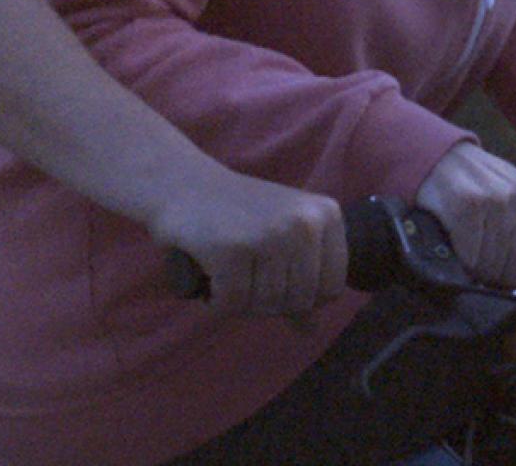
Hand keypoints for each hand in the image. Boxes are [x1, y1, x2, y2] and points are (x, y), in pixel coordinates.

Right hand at [150, 165, 347, 316]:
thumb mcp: (282, 236)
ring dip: (241, 302)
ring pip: (266, 305)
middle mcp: (306, 223)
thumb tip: (311, 330)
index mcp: (327, 215)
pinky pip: (232, 305)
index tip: (274, 279)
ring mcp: (271, 235)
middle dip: (268, 303)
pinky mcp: (233, 251)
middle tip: (244, 277)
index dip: (303, 297)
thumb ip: (301, 279)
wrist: (182, 184)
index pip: (332, 288)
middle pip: (299, 301)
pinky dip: (216, 303)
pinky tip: (210, 279)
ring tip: (227, 273)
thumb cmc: (237, 213)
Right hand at [413, 142, 515, 287]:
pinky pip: (470, 256)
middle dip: (495, 276)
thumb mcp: (515, 194)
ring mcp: (497, 199)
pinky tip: (457, 245)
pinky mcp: (469, 204)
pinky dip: (462, 260)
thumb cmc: (480, 183)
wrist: (441, 158)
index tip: (502, 270)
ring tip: (468, 253)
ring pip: (492, 265)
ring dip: (476, 269)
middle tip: (481, 266)